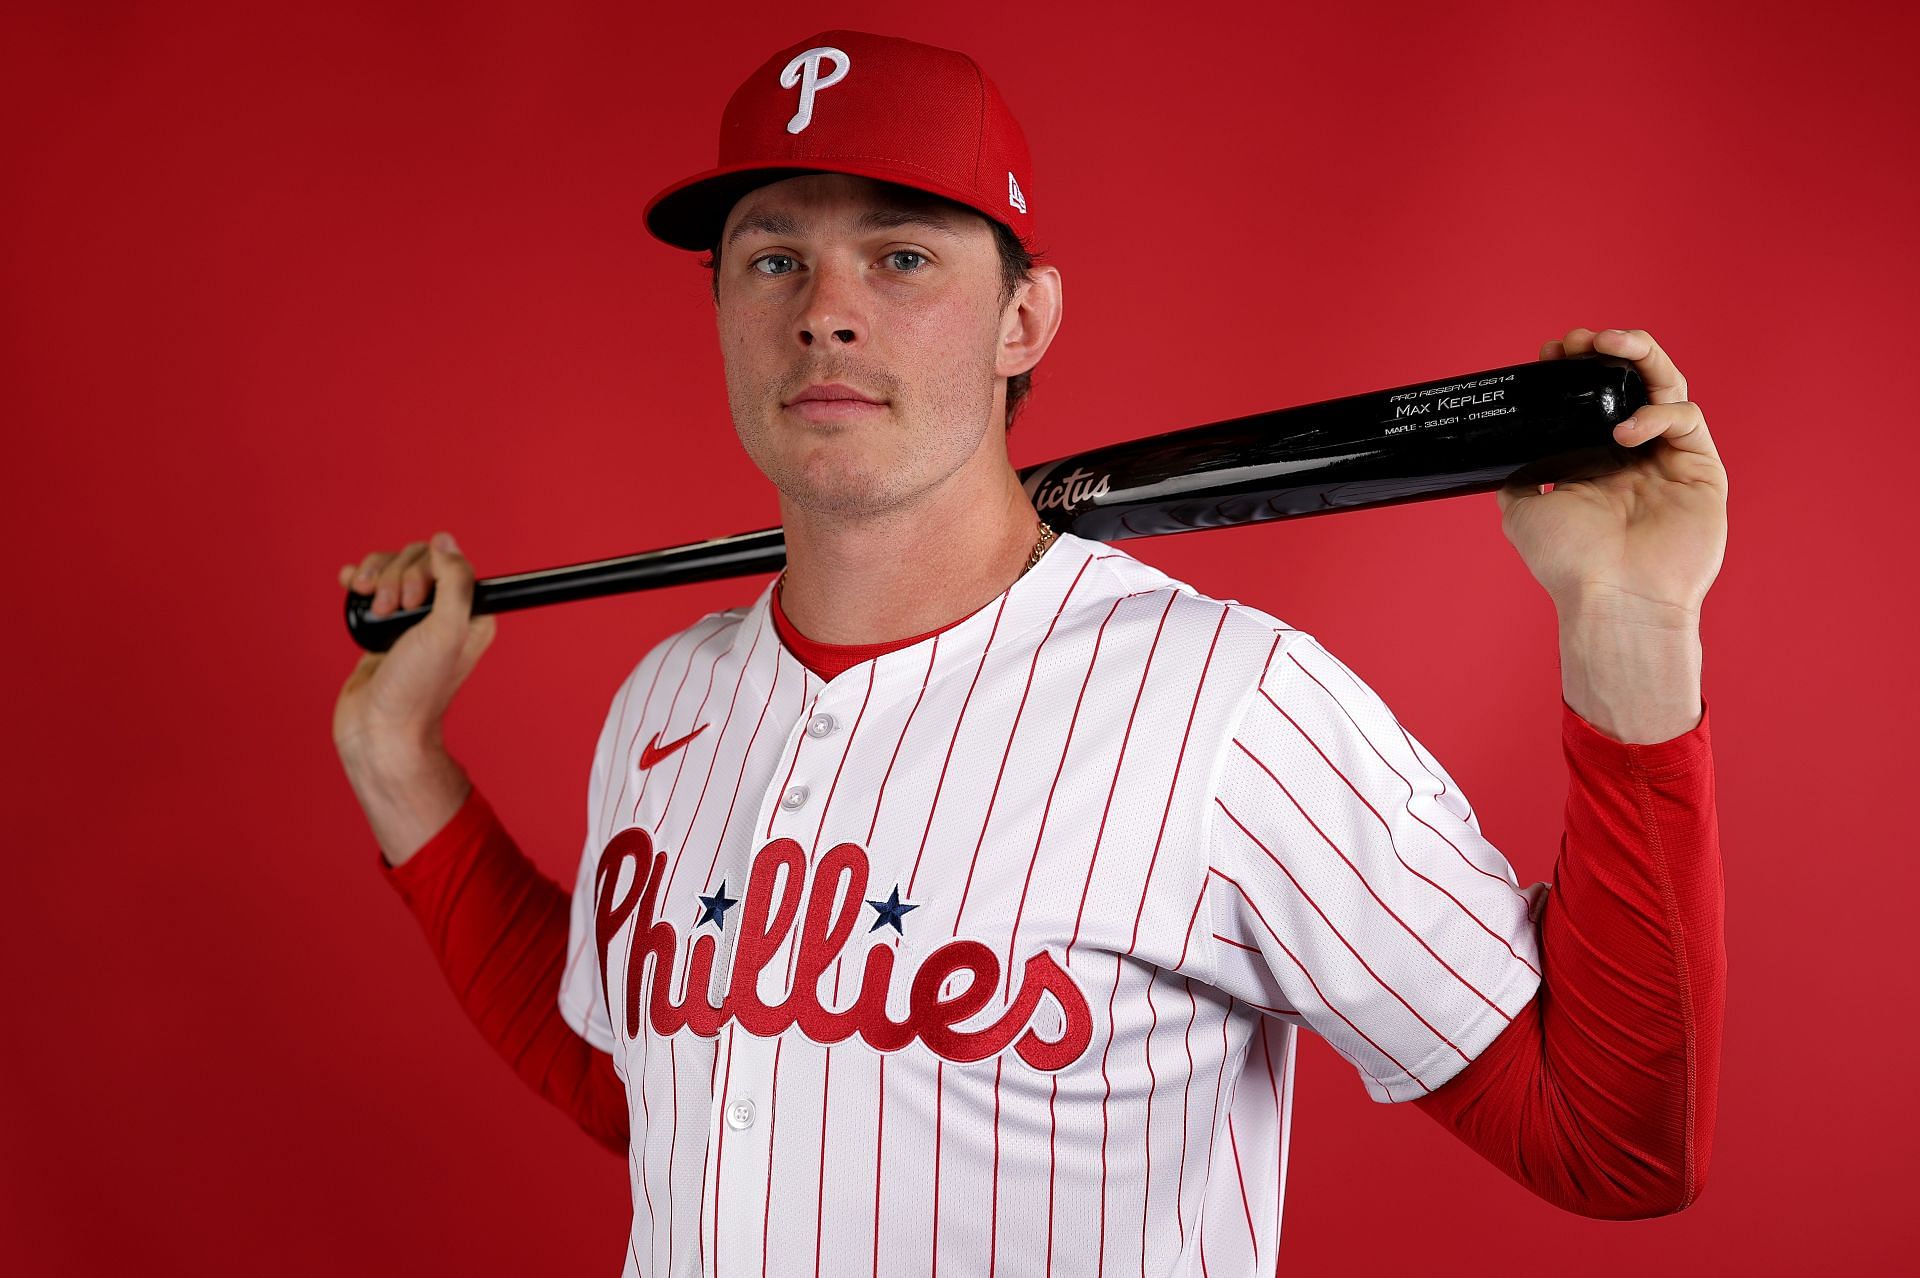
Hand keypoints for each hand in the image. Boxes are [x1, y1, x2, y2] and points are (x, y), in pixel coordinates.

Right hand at [332, 531, 497, 764]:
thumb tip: (445, 541)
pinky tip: (350, 584)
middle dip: (395, 577)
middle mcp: (443, 614)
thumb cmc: (417, 688)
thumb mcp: (447, 630)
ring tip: (372, 608)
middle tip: (390, 612)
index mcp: (470, 614)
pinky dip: (359, 579)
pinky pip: (371, 587)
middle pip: (416, 561)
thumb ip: (454, 582)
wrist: (378, 730)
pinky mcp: (382, 628)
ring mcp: (411, 620)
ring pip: (391, 570)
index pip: (448, 561)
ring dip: (375, 579)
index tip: (413, 600)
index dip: (424, 570)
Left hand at [1498, 327, 1728, 621]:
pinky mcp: (1702, 469)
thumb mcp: (1521, 510)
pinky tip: (1625, 430)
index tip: (1550, 352)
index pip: (1590, 398)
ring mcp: (1669, 459)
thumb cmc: (1568, 564)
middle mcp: (1633, 454)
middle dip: (1610, 350)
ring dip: (1641, 356)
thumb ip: (1517, 474)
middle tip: (1583, 338)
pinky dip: (1657, 412)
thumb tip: (1502, 448)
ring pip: (1666, 387)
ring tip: (1612, 343)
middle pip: (1632, 382)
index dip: (1574, 368)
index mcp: (1594, 460)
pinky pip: (1686, 419)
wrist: (1611, 599)